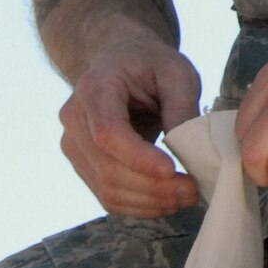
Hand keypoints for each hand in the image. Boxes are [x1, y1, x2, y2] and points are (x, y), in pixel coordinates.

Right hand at [59, 37, 202, 216]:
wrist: (120, 62)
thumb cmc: (151, 64)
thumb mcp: (176, 70)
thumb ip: (181, 105)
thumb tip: (188, 148)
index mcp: (94, 89)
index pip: (108, 133)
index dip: (138, 157)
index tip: (172, 170)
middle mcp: (74, 120)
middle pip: (108, 167)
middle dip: (153, 186)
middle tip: (193, 189)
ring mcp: (74, 146)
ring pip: (107, 188)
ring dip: (149, 201)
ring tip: (186, 196)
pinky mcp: (84, 166)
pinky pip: (107, 196)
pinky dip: (139, 206)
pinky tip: (167, 201)